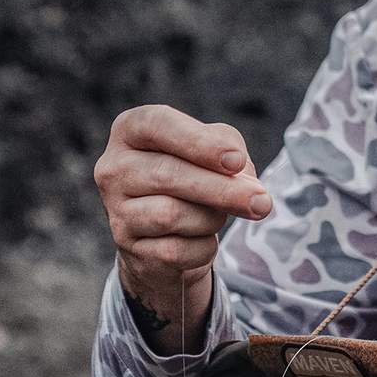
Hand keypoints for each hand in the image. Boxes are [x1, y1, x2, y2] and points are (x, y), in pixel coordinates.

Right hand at [94, 105, 271, 353]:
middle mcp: (114, 168)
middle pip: (170, 175)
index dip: (199, 143)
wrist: (167, 238)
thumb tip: (244, 182)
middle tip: (263, 203)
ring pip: (172, 215)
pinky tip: (202, 240)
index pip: (158, 125)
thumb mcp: (213, 153)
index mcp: (131, 130)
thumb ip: (230, 151)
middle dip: (223, 190)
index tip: (235, 161)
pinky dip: (203, 248)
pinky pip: (177, 251)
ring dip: (212, 219)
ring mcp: (116, 210)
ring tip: (220, 216)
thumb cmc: (194, 180)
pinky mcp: (128, 247)